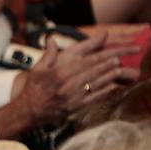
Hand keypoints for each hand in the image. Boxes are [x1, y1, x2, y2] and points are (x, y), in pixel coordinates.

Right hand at [15, 35, 138, 124]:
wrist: (28, 111)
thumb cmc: (33, 89)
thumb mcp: (37, 69)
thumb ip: (48, 54)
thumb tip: (51, 38)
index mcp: (59, 74)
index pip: (83, 63)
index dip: (98, 56)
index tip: (109, 52)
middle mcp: (67, 85)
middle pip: (92, 72)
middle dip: (108, 64)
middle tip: (120, 58)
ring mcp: (73, 97)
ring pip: (96, 84)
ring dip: (110, 77)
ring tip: (122, 69)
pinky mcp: (76, 107)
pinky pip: (94, 98)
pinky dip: (105, 92)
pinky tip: (115, 87)